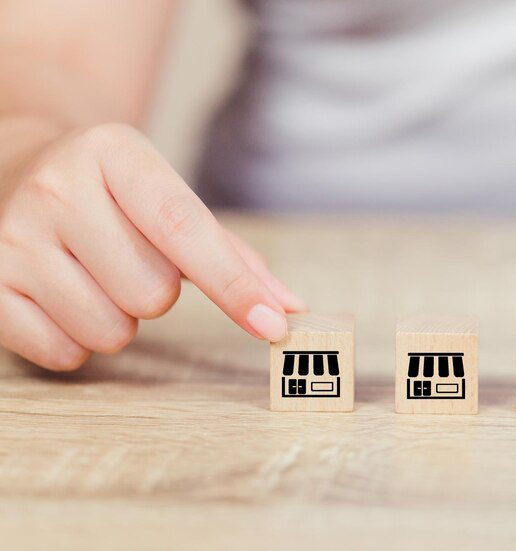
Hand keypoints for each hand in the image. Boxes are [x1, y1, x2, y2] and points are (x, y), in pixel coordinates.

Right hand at [0, 119, 304, 370]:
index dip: (233, 285)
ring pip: (112, 331)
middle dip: (157, 293)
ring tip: (93, 275)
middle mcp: (56, 187)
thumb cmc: (111, 194)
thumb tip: (287, 307)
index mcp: (114, 153)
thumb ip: (230, 254)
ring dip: (119, 319)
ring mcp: (11, 236)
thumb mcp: (166, 197)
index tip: (273, 326)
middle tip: (127, 260)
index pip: (185, 229)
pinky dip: (77, 342)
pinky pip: (64, 354)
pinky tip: (62, 297)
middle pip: (153, 294)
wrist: (16, 166)